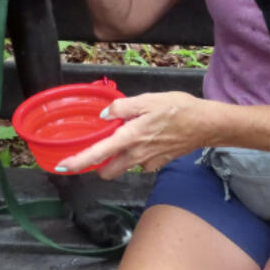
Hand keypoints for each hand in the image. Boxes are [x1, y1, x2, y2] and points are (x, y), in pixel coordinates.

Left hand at [55, 91, 208, 178]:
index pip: (98, 154)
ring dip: (120, 156)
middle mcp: (136, 155)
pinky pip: (141, 162)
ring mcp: (148, 162)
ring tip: (131, 134)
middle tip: (101, 146)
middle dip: (99, 164)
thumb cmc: (178, 108)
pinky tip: (148, 138)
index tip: (63, 166)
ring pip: (124, 166)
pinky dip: (138, 153)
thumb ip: (122, 106)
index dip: (78, 161)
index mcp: (130, 137)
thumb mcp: (148, 99)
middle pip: (108, 170)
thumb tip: (104, 115)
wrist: (206, 124)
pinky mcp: (158, 164)